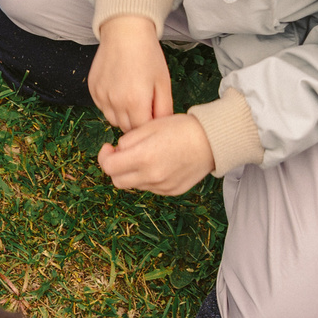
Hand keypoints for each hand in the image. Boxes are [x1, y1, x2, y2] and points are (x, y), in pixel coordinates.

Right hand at [89, 16, 172, 131]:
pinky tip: (120, 89)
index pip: (142, 129)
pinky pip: (103, 108)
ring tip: (131, 97)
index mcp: (135, 102)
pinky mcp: (93, 90)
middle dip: (136, 121)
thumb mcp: (163, 82)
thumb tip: (161, 126)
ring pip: (113, 120)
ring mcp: (101, 96)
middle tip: (144, 105)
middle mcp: (115, 102)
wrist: (125, 33)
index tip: (153, 114)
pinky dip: (111, 105)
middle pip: (126, 128)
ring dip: (123, 115)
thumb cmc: (148, 55)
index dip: (149, 124)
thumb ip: (164, 109)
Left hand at [96, 113, 212, 195]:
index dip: (104, 156)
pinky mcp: (172, 191)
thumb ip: (128, 140)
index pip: (109, 167)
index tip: (109, 148)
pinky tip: (159, 163)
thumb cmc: (182, 128)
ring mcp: (162, 187)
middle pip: (118, 181)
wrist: (213, 141)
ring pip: (134, 185)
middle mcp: (151, 176)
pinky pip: (151, 188)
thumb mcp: (150, 125)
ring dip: (132, 173)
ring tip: (145, 156)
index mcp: (144, 157)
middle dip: (116, 167)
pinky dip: (148, 178)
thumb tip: (118, 151)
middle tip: (122, 154)